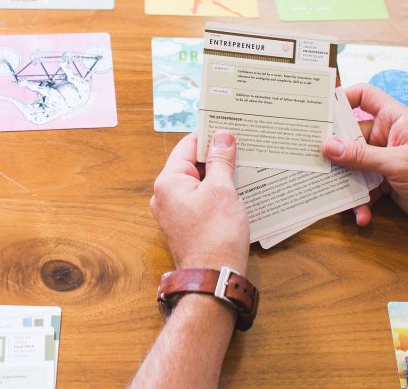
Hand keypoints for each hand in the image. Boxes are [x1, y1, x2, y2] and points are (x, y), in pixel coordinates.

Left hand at [151, 131, 249, 274]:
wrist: (214, 279)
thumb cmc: (216, 236)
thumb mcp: (223, 190)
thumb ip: (221, 160)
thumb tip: (222, 136)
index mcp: (168, 182)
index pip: (187, 146)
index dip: (209, 135)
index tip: (229, 128)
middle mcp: (165, 195)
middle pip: (191, 163)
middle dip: (216, 156)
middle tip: (241, 146)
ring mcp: (174, 212)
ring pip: (197, 182)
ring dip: (218, 175)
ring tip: (242, 166)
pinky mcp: (186, 225)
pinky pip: (200, 199)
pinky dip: (216, 192)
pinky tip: (236, 190)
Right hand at [322, 84, 407, 230]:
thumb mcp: (398, 164)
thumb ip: (362, 156)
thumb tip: (328, 146)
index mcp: (394, 119)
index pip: (364, 96)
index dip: (342, 97)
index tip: (318, 109)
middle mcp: (385, 136)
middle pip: (349, 135)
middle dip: (333, 150)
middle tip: (311, 160)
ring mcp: (383, 159)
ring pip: (352, 164)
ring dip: (345, 182)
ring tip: (334, 195)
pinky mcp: (383, 180)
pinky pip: (361, 186)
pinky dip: (359, 201)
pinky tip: (362, 214)